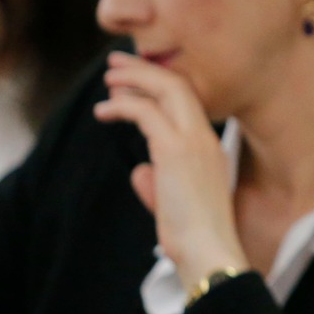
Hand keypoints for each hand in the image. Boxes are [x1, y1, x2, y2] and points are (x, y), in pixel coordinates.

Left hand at [92, 51, 249, 289]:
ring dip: (132, 81)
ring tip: (108, 81)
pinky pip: (145, 113)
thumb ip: (157, 182)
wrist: (207, 250)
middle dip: (144, 70)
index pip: (187, 100)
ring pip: (164, 89)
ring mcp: (193, 141)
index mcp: (210, 147)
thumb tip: (140, 171)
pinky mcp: (175, 150)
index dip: (159, 83)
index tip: (134, 78)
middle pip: (177, 84)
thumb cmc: (193, 235)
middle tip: (116, 64)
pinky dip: (122, 106)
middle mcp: (204, 137)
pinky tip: (104, 112)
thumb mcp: (172, 202)